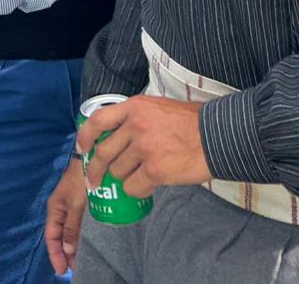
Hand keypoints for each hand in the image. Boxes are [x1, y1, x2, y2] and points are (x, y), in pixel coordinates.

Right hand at [44, 157, 86, 274]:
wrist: (93, 157)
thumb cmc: (81, 179)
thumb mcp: (75, 204)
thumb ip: (71, 227)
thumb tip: (67, 251)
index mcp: (55, 209)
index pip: (51, 237)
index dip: (55, 255)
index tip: (63, 271)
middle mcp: (61, 209)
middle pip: (60, 236)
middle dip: (65, 254)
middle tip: (75, 270)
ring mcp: (71, 206)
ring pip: (70, 232)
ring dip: (74, 246)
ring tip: (82, 261)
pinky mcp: (83, 203)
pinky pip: (79, 225)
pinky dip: (82, 236)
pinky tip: (90, 243)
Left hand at [76, 95, 210, 198]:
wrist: (216, 136)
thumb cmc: (190, 122)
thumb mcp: (157, 107)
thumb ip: (135, 119)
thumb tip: (113, 138)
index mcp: (135, 107)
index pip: (98, 120)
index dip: (85, 137)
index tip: (82, 148)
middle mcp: (136, 126)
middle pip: (104, 152)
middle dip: (96, 170)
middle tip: (95, 181)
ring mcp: (145, 148)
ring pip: (118, 172)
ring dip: (125, 178)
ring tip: (141, 174)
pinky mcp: (155, 170)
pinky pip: (133, 187)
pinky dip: (138, 190)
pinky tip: (150, 185)